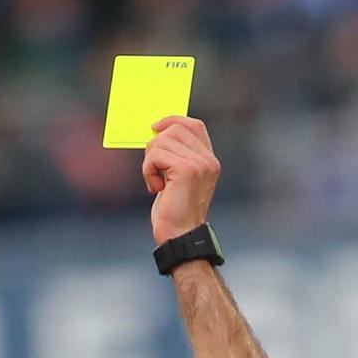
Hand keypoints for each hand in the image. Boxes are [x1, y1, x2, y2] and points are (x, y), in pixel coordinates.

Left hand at [144, 116, 219, 245]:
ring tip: (156, 182)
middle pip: (174, 130)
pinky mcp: (187, 170)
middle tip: (154, 169)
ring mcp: (200, 164)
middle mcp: (208, 160)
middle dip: (155, 146)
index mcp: (210, 161)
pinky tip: (155, 188)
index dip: (173, 120)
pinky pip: (156, 155)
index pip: (194, 125)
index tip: (155, 127)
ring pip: (162, 141)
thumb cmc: (174, 211)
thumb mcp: (177, 179)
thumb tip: (156, 132)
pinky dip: (148, 171)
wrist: (180, 236)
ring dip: (150, 161)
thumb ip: (175, 156)